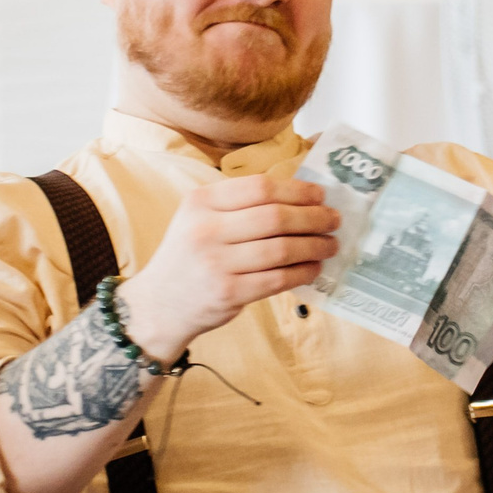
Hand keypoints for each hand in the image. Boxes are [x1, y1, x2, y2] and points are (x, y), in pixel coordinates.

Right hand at [114, 175, 338, 360]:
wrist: (159, 305)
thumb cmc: (189, 256)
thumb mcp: (199, 218)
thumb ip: (238, 205)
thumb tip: (300, 196)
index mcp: (200, 202)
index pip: (259, 187)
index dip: (297, 190)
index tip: (320, 194)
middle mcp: (205, 229)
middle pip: (275, 217)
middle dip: (313, 217)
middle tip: (334, 220)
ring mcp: (216, 263)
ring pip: (281, 249)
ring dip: (314, 246)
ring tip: (330, 245)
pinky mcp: (228, 293)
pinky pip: (278, 279)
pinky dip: (303, 272)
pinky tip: (314, 268)